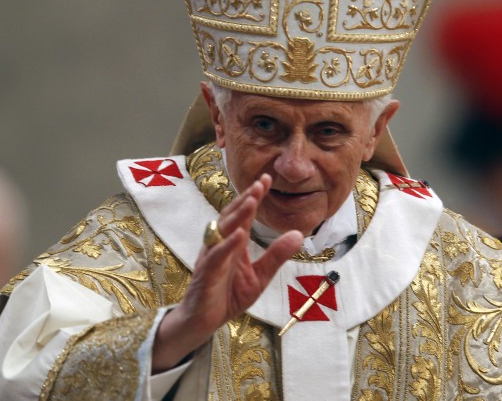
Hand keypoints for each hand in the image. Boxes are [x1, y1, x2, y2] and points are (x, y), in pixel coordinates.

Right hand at [152, 174, 302, 371]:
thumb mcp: (260, 276)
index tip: (267, 179)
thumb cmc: (228, 295)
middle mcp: (221, 244)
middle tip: (260, 183)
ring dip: (237, 215)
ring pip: (223, 231)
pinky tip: (239, 234)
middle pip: (232, 216)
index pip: (245, 215)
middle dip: (246, 199)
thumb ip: (276, 255)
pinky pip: (216, 256)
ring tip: (251, 200)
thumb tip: (298, 234)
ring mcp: (212, 257)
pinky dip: (227, 245)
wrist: (203, 322)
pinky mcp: (206, 273)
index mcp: (234, 243)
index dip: (254, 196)